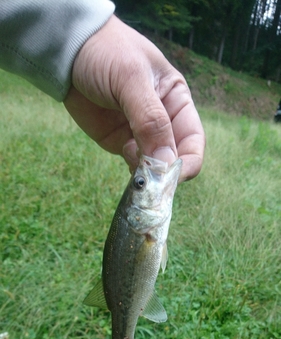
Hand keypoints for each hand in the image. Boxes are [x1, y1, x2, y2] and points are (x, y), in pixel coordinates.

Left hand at [64, 15, 204, 182]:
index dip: (189, 160)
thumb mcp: (131, 80)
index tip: (175, 176)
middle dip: (165, 171)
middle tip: (150, 176)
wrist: (66, 52)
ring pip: (154, 166)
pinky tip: (124, 155)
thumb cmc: (107, 54)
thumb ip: (150, 120)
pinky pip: (134, 165)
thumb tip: (167, 163)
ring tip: (132, 158)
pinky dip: (133, 170)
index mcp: (176, 100)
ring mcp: (140, 134)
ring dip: (147, 173)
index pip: (193, 139)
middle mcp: (163, 121)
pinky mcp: (120, 142)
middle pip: (175, 158)